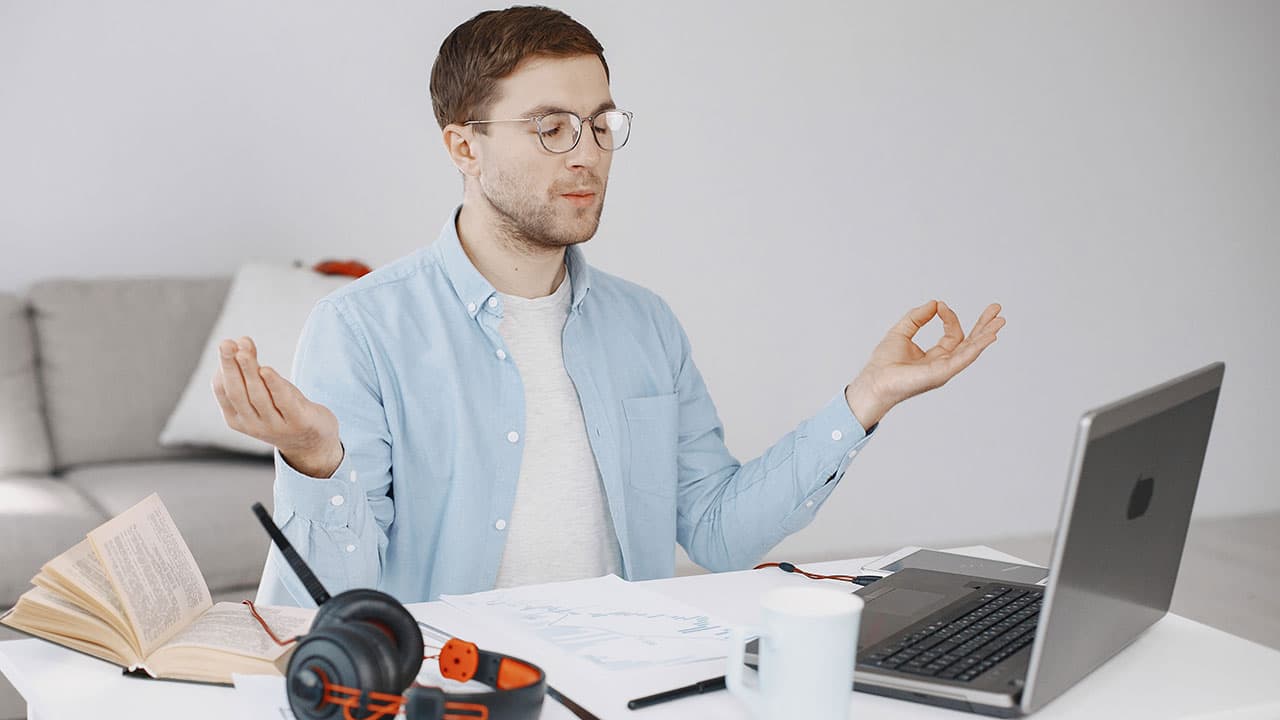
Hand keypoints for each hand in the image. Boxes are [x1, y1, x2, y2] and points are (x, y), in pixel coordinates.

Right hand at [211, 336, 342, 476]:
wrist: (313, 442)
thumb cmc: (284, 410)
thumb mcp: (265, 391)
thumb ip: (253, 370)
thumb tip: (240, 342)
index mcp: (237, 419)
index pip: (225, 392)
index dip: (224, 368)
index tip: (228, 343)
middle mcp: (253, 425)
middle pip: (238, 393)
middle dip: (231, 366)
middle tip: (226, 343)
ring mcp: (275, 426)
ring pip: (258, 396)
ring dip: (249, 371)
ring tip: (243, 351)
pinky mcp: (298, 423)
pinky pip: (283, 402)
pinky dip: (274, 385)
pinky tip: (267, 370)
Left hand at [845, 300, 1004, 428]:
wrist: (873, 381)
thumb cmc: (883, 364)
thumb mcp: (901, 332)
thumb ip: (917, 317)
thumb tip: (934, 303)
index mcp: (935, 356)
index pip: (952, 334)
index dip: (949, 317)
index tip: (940, 305)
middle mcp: (943, 364)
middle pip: (970, 343)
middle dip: (984, 326)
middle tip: (997, 309)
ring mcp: (944, 370)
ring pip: (971, 350)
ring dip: (986, 335)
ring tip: (1000, 321)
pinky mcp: (941, 374)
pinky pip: (963, 359)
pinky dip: (977, 347)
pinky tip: (989, 336)